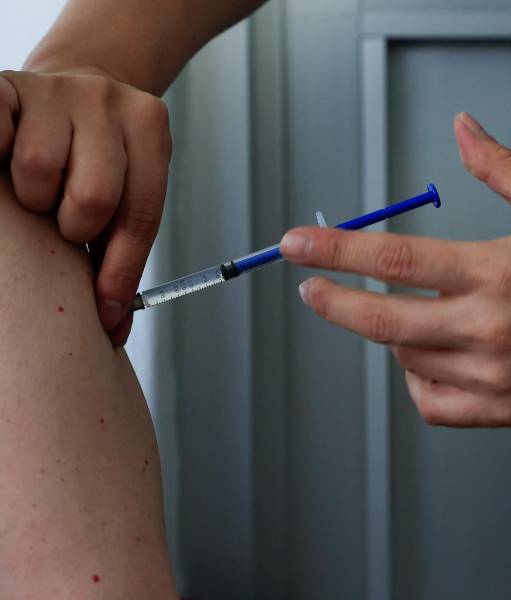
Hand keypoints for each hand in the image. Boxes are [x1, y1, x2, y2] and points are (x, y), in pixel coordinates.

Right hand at [0, 69, 171, 346]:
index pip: (141, 216)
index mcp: (150, 129)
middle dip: (76, 228)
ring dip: (37, 199)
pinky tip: (7, 168)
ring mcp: (56, 89)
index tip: (107, 316)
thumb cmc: (102, 165)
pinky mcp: (6, 87)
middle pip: (92, 197)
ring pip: (38, 170)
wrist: (72, 96)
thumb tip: (113, 329)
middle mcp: (108, 100)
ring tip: (42, 193)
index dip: (120, 274)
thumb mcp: (129, 198)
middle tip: (68, 225)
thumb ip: (123, 255)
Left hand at [280, 112, 510, 427]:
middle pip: (382, 319)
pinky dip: (416, 378)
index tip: (297, 246)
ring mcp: (492, 374)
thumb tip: (463, 129)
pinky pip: (430, 402)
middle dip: (334, 301)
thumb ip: (501, 167)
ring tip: (418, 312)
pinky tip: (430, 357)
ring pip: (404, 357)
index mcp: (496, 271)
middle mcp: (488, 325)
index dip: (336, 249)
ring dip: (393, 333)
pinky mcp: (500, 409)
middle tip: (310, 287)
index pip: (395, 258)